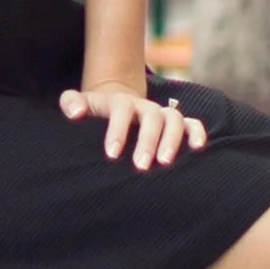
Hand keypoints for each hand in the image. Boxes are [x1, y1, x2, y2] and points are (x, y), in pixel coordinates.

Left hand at [60, 81, 206, 168]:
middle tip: (140, 166)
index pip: (122, 110)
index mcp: (120, 102)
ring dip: (173, 140)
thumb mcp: (79, 104)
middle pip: (152, 116)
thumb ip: (71, 103)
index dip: (118, 130)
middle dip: (148, 140)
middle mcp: (144, 106)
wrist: (112, 106)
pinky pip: (192, 123)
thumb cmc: (93, 113)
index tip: (112, 154)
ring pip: (174, 119)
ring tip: (164, 164)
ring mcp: (161, 114)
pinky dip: (198, 133)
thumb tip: (75, 113)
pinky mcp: (176, 123)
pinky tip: (198, 148)